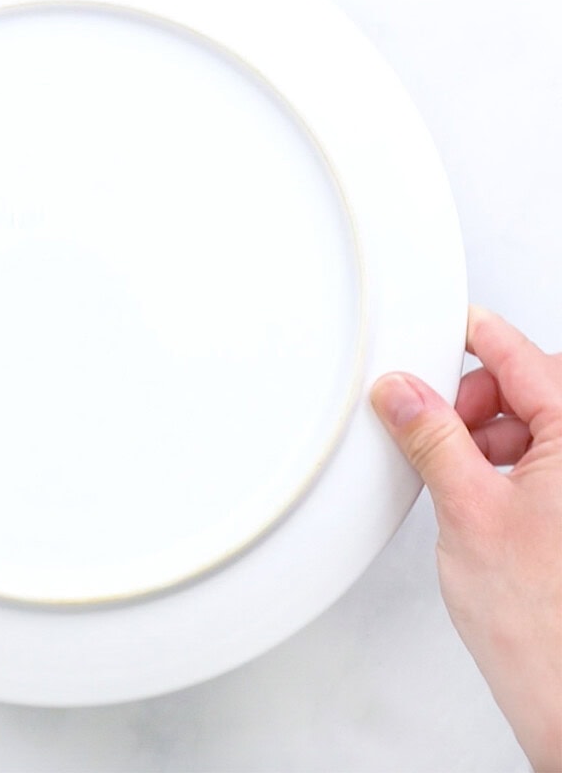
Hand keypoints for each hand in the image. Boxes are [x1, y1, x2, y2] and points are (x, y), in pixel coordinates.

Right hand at [371, 306, 561, 772]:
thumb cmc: (548, 630)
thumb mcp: (469, 511)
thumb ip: (433, 439)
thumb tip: (404, 393)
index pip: (525, 359)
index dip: (478, 336)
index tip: (450, 323)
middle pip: (536, 388)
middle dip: (480, 397)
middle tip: (437, 419)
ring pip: (541, 425)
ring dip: (492, 432)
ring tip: (456, 467)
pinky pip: (547, 461)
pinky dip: (508, 463)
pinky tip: (478, 490)